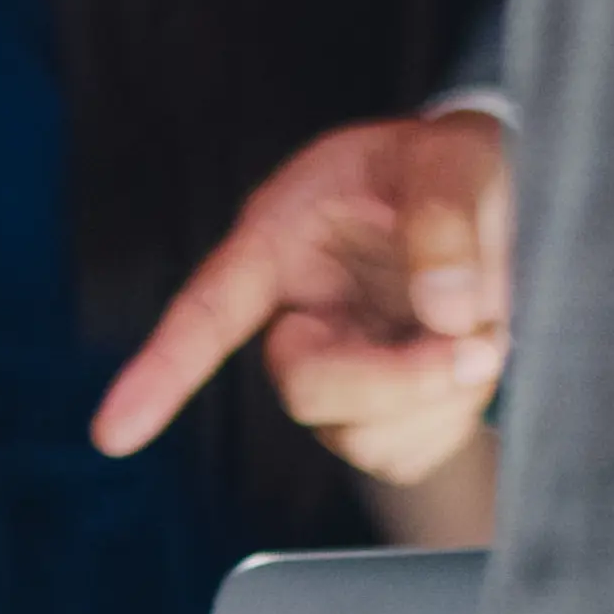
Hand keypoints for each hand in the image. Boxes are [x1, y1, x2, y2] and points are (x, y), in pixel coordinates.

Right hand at [93, 109, 511, 487]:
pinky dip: (453, 419)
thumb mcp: (457, 155)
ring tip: (489, 333)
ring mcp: (335, 374)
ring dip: (437, 396)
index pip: (209, 309)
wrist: (501, 209)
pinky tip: (471, 366)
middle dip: (395, 378)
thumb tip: (445, 310)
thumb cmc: (454, 167)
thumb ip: (448, 215)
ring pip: (355, 434)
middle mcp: (297, 314)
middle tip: (485, 342)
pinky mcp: (375, 421)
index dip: (161, 371)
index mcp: (283, 240)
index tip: (112, 432)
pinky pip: (400, 457)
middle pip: (304, 385)